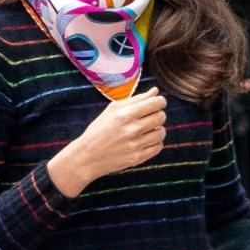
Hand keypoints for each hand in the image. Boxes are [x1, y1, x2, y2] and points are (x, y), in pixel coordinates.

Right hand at [50, 87, 166, 195]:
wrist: (87, 156)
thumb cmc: (99, 129)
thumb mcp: (113, 109)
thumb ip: (136, 99)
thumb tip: (155, 91)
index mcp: (125, 114)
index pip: (156, 103)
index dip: (160, 101)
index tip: (156, 103)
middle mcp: (132, 129)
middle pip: (161, 117)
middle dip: (158, 114)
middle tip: (149, 117)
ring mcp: (135, 145)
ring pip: (161, 132)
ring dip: (157, 129)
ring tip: (147, 130)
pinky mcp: (138, 158)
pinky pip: (158, 147)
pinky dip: (155, 142)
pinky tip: (145, 140)